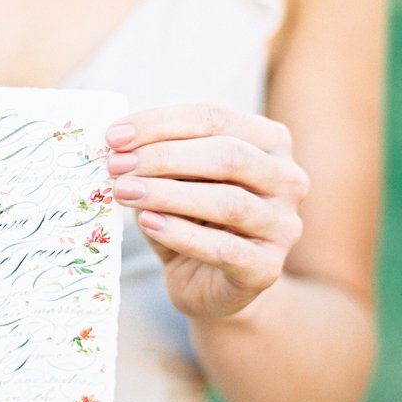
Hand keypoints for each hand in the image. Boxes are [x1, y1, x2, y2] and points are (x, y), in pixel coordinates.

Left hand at [106, 104, 309, 318]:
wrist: (207, 283)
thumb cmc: (191, 218)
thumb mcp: (175, 179)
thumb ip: (160, 157)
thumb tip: (120, 143)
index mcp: (269, 141)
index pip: (214, 118)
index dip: (160, 124)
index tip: (114, 136)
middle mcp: (287, 179)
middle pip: (228, 155)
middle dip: (164, 157)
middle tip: (116, 165)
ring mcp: (283, 225)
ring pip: (228, 202)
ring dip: (168, 194)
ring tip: (123, 192)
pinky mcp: (267, 268)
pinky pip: (223, 248)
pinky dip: (180, 234)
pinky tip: (147, 223)